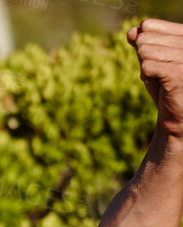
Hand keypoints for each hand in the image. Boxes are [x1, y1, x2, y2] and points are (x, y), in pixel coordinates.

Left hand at [132, 20, 182, 138]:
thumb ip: (143, 44)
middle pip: (144, 39)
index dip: (144, 46)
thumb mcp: (151, 61)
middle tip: (161, 75)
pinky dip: (148, 77)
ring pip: (144, 52)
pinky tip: (163, 85)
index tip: (159, 62)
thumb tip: (131, 31)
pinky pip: (146, 66)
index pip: (148, 25)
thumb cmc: (164, 88)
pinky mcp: (178, 71)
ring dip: (147, 69)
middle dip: (145, 59)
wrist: (176, 117)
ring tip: (163, 80)